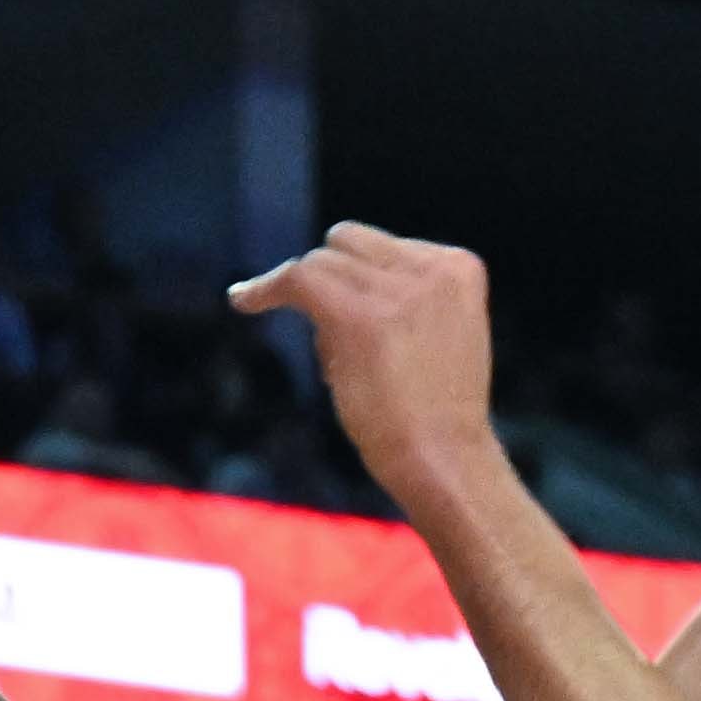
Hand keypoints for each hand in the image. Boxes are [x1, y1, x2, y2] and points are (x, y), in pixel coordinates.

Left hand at [223, 223, 505, 502]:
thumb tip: (326, 282)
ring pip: (321, 262)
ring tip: (335, 363)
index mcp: (459, 268)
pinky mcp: (357, 314)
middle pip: (349, 241)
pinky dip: (265, 289)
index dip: (359, 282)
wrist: (443, 459)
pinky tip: (241, 299)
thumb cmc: (434, 416)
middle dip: (333, 281)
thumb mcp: (437, 336)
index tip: (348, 319)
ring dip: (310, 302)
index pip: (385, 247)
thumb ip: (401, 300)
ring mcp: (396, 289)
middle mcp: (431, 267)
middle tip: (335, 335)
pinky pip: (297, 279)